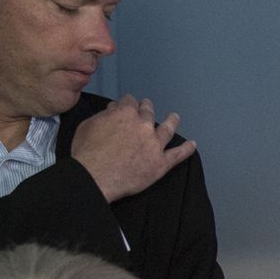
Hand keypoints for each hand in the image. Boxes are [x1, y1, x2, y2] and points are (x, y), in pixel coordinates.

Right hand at [68, 94, 195, 201]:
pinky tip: (193, 145)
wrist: (96, 176)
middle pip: (148, 113)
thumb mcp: (88, 125)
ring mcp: (155, 144)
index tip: (127, 105)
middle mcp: (144, 126)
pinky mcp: (161, 163)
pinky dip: (187, 149)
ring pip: (167, 129)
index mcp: (125, 114)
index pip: (129, 102)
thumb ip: (104, 116)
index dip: (127, 103)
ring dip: (172, 121)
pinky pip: (178, 155)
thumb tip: (113, 109)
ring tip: (175, 117)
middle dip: (147, 108)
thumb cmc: (86, 151)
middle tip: (148, 106)